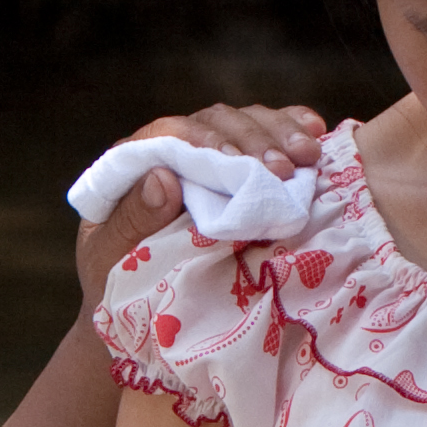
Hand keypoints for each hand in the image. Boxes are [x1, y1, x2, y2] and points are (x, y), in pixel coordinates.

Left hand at [70, 98, 327, 307]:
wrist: (134, 305)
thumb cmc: (116, 281)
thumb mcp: (111, 257)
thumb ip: (131, 219)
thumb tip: (162, 179)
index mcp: (131, 163)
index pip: (170, 133)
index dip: (207, 142)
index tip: (239, 162)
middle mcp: (169, 148)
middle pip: (214, 122)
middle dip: (253, 140)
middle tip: (284, 169)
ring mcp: (205, 154)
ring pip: (243, 123)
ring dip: (279, 134)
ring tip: (309, 156)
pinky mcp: (234, 167)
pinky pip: (263, 136)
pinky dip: (290, 129)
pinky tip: (315, 133)